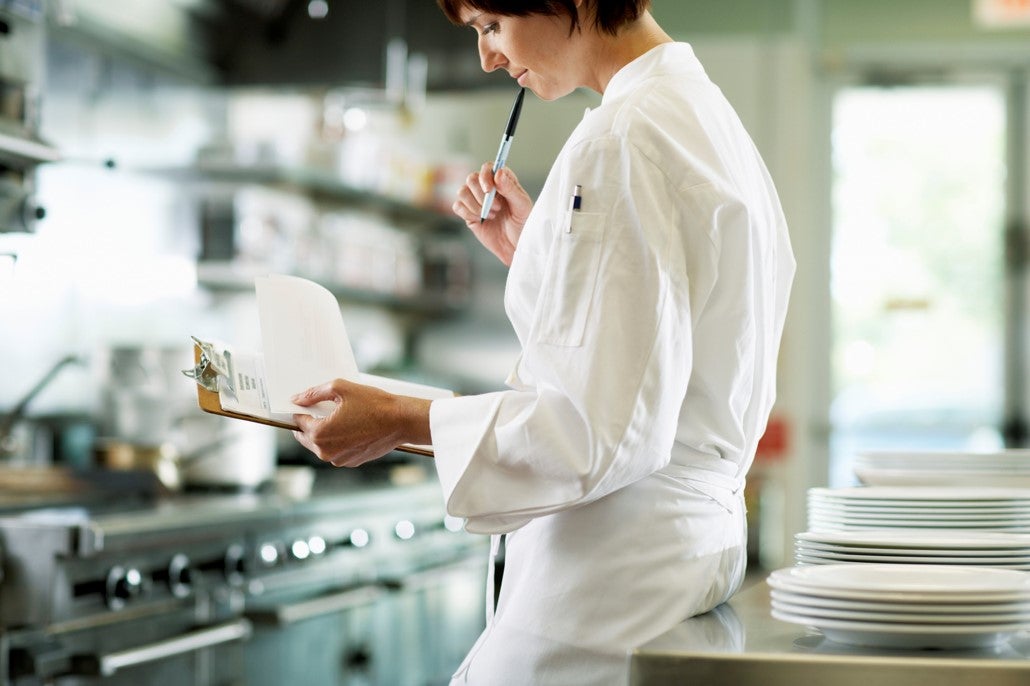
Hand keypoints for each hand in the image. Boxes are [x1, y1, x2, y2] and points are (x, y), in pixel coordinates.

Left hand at [291, 379, 431, 467]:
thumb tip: (297, 399)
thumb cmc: (374, 404)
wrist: (401, 421)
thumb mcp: (340, 388)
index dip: (301, 410)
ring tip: (340, 416)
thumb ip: (314, 393)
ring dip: (324, 432)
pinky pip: (336, 450)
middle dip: (310, 422)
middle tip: (321, 408)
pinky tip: (351, 426)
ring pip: (321, 445)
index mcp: (320, 434)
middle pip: (306, 436)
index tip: (306, 403)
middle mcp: (326, 452)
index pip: (299, 422)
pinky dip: (338, 440)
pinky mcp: (351, 462)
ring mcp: (339, 459)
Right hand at [452, 163, 532, 265]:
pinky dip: (467, 213)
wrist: (515, 247)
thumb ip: (511, 189)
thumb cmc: (522, 225)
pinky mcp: (468, 213)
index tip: (490, 190)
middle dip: (481, 195)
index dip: (485, 176)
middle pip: (471, 178)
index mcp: (502, 181)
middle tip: (497, 209)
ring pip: (462, 191)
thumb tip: (498, 173)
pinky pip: (457, 206)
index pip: (487, 168)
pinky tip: (480, 220)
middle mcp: (487, 188)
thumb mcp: (522, 206)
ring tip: (491, 216)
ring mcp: (476, 200)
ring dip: (475, 205)